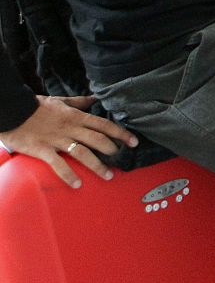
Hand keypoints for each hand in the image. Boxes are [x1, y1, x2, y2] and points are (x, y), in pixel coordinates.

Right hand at [0, 95, 137, 187]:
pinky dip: (68, 175)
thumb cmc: (37, 106)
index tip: (134, 141)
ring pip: (82, 153)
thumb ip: (79, 102)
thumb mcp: (60, 101)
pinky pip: (58, 164)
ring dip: (97, 165)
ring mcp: (57, 140)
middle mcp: (70, 128)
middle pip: (97, 139)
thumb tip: (95, 98)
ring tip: (108, 176)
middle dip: (112, 149)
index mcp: (76, 117)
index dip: (121, 133)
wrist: (13, 111)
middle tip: (122, 159)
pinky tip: (77, 184)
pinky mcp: (43, 150)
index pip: (104, 125)